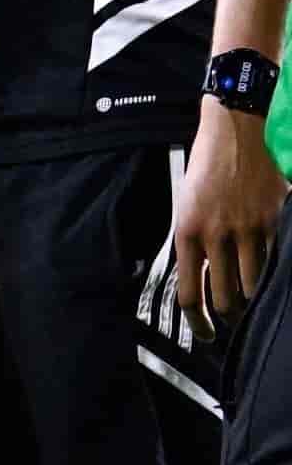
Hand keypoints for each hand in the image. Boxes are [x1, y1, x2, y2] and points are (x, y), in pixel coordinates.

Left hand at [170, 98, 285, 339]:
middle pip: (225, 298)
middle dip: (230, 318)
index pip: (189, 295)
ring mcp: (248, 228)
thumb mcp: (186, 204)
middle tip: (234, 323)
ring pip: (254, 286)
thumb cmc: (208, 165)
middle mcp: (216, 235)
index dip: (198, 323)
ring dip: (255, 301)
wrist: (237, 130)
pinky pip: (278, 260)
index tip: (205, 334)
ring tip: (255, 305)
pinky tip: (275, 280)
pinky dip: (277, 276)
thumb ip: (195, 241)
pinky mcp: (275, 220)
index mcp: (186, 232)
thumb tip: (200, 276)